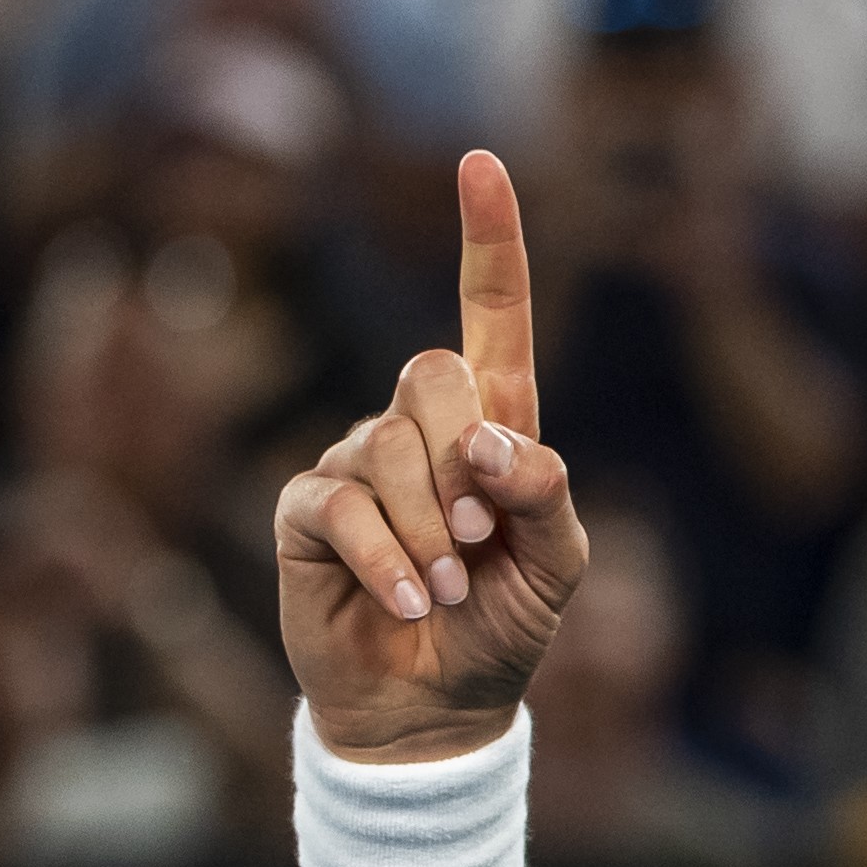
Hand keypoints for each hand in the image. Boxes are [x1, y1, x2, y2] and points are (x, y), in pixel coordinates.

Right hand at [275, 152, 587, 760]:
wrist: (439, 706)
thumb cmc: (504, 627)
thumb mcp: (559, 566)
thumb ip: (546, 495)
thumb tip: (492, 441)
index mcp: (494, 426)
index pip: (491, 314)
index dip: (488, 240)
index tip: (481, 161)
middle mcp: (421, 430)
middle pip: (431, 373)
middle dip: (462, 463)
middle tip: (478, 541)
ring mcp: (357, 463)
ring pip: (386, 448)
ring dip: (429, 533)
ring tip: (447, 590)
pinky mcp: (308, 512)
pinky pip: (337, 502)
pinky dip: (385, 559)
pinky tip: (410, 603)